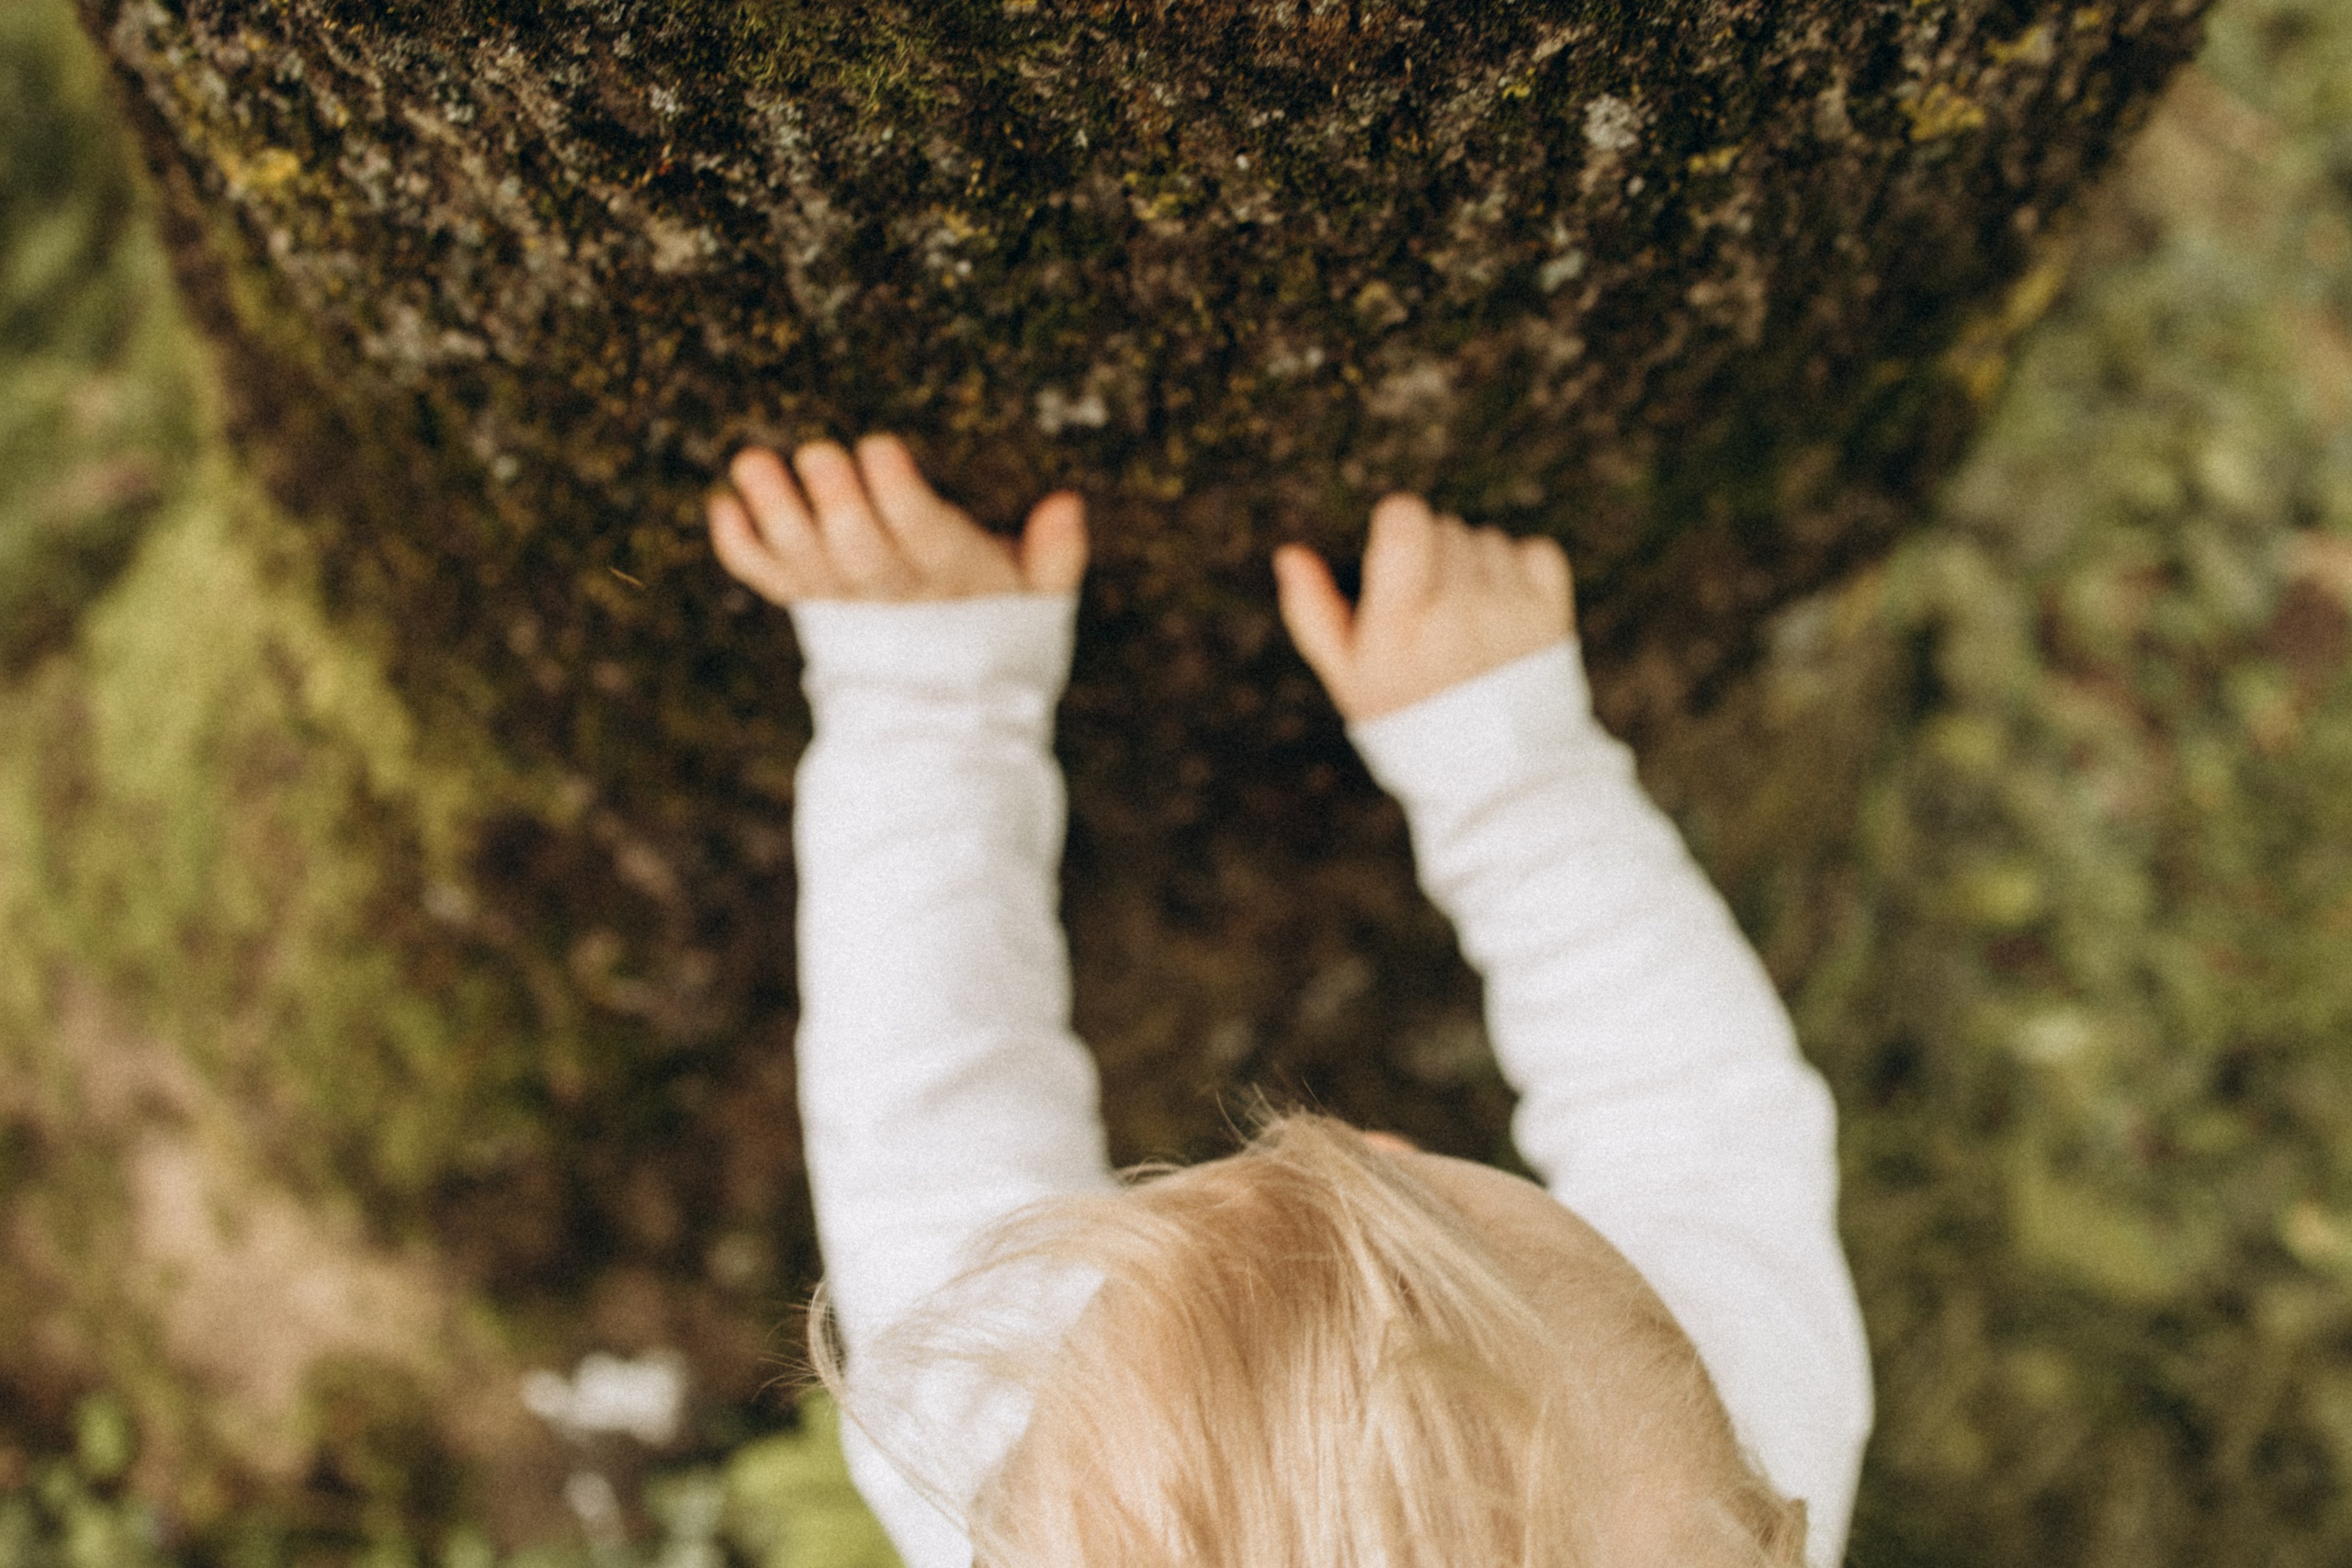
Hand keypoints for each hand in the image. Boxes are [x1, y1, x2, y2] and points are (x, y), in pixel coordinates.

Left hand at [709, 434, 1087, 602]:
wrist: (943, 707)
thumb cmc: (998, 626)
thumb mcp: (1039, 598)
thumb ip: (1056, 555)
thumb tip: (1066, 503)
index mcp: (953, 579)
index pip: (926, 537)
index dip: (901, 496)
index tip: (880, 446)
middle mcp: (892, 595)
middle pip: (860, 552)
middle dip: (836, 503)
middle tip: (818, 452)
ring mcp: (843, 603)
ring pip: (805, 563)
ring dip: (776, 514)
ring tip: (753, 462)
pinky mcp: (807, 604)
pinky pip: (768, 580)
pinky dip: (741, 548)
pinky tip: (723, 504)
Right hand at [1273, 494, 1573, 721]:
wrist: (1496, 774)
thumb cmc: (1409, 721)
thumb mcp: (1347, 677)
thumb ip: (1313, 612)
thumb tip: (1289, 554)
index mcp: (1402, 621)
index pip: (1406, 518)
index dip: (1398, 524)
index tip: (1396, 551)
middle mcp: (1459, 609)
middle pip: (1445, 526)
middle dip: (1432, 554)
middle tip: (1428, 607)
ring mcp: (1510, 610)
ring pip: (1487, 539)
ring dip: (1475, 565)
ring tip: (1466, 615)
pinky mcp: (1551, 615)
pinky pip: (1536, 551)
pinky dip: (1521, 569)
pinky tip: (1504, 606)